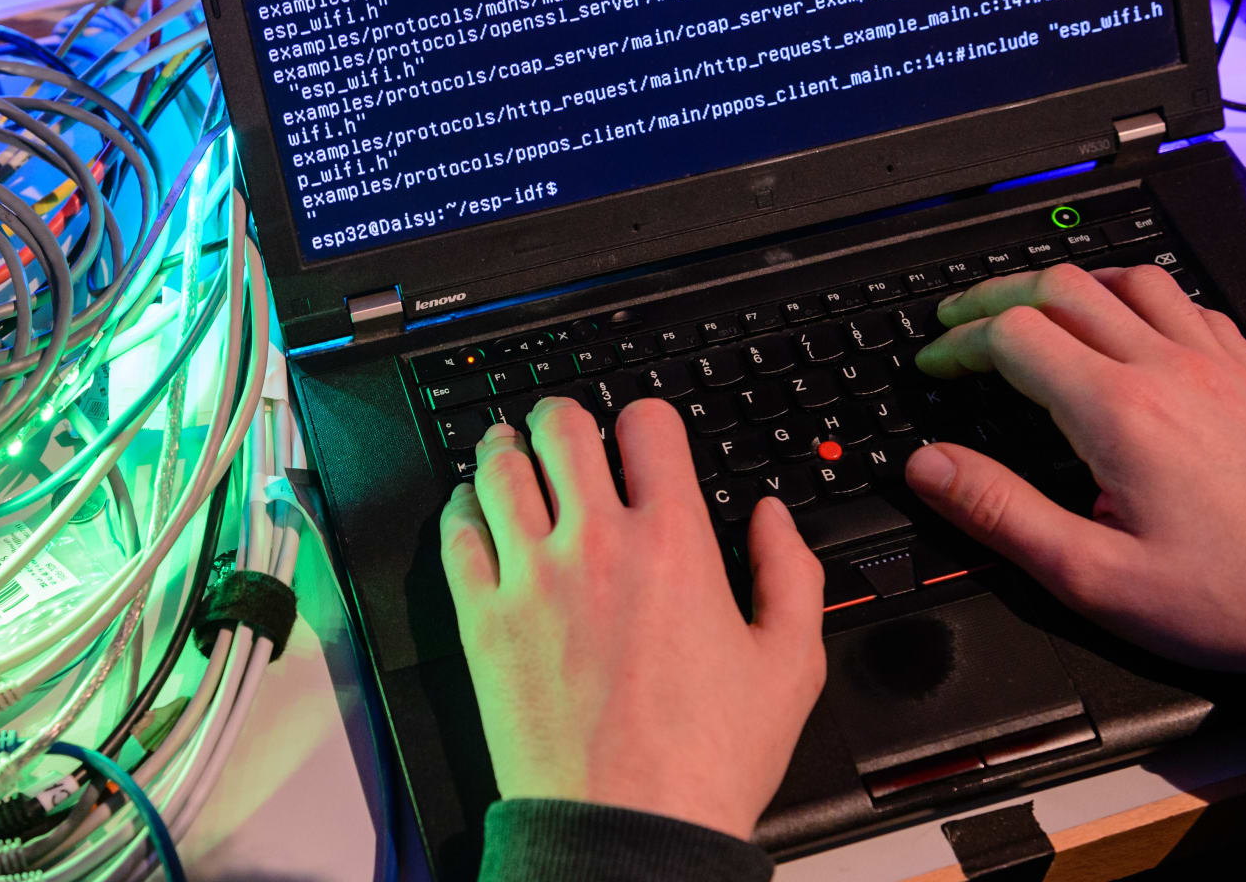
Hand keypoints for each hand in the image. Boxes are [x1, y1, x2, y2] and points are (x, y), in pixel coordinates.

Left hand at [439, 396, 825, 839]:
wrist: (627, 828)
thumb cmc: (704, 760)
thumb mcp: (790, 665)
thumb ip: (791, 574)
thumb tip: (772, 519)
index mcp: (674, 543)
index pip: (648, 425)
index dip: (647, 417)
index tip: (641, 433)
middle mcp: (596, 544)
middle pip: (561, 426)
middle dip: (564, 417)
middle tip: (564, 430)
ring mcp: (530, 577)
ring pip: (499, 467)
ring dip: (506, 449)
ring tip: (509, 452)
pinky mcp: (481, 619)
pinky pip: (455, 532)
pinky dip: (461, 507)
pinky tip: (472, 510)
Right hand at [906, 263, 1245, 679]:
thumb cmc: (1232, 598)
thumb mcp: (1092, 576)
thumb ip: (1001, 513)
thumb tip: (929, 467)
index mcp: (1119, 413)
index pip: (1014, 335)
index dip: (958, 343)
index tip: (934, 364)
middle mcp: (1169, 370)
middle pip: (1064, 287)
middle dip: (996, 296)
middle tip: (959, 320)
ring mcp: (1219, 366)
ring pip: (1130, 280)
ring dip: (1069, 284)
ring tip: (1034, 308)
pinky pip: (1192, 305)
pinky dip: (1142, 299)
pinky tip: (1133, 326)